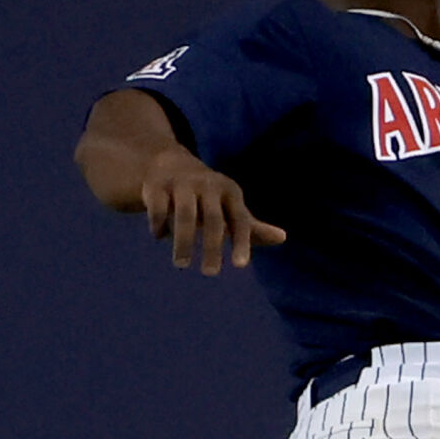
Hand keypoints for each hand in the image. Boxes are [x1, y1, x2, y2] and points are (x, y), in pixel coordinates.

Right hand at [141, 150, 285, 273]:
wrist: (168, 165)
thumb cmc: (208, 197)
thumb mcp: (231, 208)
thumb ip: (253, 227)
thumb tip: (283, 238)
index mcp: (229, 191)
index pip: (239, 219)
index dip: (241, 242)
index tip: (240, 266)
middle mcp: (207, 184)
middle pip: (212, 219)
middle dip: (212, 247)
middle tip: (211, 273)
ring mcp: (181, 183)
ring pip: (184, 214)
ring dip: (183, 241)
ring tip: (182, 264)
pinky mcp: (156, 185)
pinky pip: (158, 209)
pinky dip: (160, 226)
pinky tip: (160, 236)